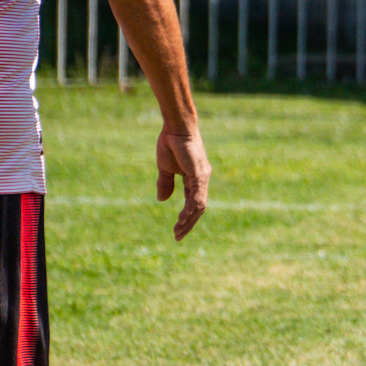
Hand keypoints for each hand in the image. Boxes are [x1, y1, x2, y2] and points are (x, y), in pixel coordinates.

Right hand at [157, 123, 210, 240]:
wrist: (175, 128)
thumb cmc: (170, 144)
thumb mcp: (165, 169)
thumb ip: (165, 184)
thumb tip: (163, 200)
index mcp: (195, 179)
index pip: (193, 203)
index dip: (187, 218)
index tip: (178, 231)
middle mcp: (202, 180)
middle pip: (199, 208)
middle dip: (189, 224)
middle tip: (178, 237)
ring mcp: (202, 177)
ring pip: (199, 205)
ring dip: (189, 220)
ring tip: (178, 231)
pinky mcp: (199, 174)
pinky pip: (197, 196)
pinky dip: (190, 209)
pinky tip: (183, 218)